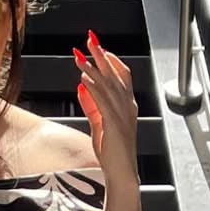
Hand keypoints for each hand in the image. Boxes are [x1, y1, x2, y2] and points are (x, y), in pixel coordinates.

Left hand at [74, 30, 139, 190]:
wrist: (121, 172)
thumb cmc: (112, 152)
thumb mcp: (99, 124)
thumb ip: (92, 105)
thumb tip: (82, 86)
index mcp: (127, 105)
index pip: (122, 75)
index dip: (111, 59)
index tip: (98, 47)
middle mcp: (128, 106)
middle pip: (115, 73)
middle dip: (101, 54)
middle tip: (90, 38)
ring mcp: (122, 114)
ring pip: (108, 83)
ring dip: (94, 67)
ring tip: (81, 54)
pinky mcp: (114, 123)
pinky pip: (103, 100)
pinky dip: (94, 86)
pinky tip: (84, 77)